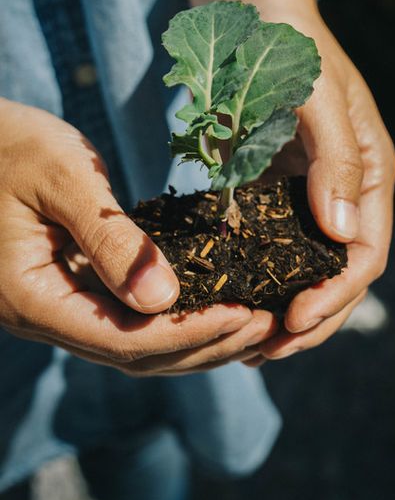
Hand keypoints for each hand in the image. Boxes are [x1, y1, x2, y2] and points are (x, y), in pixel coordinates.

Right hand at [0, 99, 275, 374]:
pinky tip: (212, 301)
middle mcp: (44, 315)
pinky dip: (173, 316)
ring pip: (133, 344)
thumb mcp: (64, 179)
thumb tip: (163, 300)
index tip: (245, 314)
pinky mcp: (73, 288)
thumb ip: (110, 239)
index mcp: (31, 297)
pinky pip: (126, 317)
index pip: (122, 338)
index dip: (188, 332)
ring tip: (252, 322)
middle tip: (264, 325)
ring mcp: (57, 306)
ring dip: (194, 338)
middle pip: (133, 354)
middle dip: (203, 344)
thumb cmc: (11, 145)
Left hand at [246, 7, 394, 362]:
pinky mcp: (268, 187)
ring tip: (249, 343)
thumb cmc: (286, 41)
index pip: (363, 254)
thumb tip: (344, 234)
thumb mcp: (315, 92)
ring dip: (281, 307)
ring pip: (302, 267)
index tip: (294, 323)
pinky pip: (268, 243)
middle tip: (266, 352)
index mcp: (368, 172)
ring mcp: (304, 191)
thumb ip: (336, 159)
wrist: (247, 7)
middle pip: (337, 273)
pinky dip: (254, 276)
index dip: (335, 296)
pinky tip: (229, 296)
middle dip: (309, 319)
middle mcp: (341, 189)